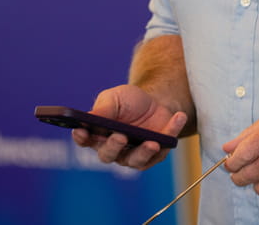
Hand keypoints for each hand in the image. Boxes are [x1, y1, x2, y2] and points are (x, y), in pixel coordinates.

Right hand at [71, 84, 187, 169]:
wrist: (156, 102)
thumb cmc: (130, 102)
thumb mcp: (116, 97)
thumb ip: (104, 107)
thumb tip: (91, 117)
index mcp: (98, 134)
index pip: (85, 140)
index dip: (82, 137)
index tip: (81, 131)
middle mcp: (114, 149)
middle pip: (108, 154)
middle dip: (113, 146)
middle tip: (120, 137)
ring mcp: (134, 155)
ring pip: (135, 161)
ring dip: (143, 152)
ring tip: (152, 142)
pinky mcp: (155, 155)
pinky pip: (162, 151)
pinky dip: (170, 133)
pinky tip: (178, 117)